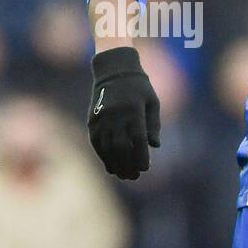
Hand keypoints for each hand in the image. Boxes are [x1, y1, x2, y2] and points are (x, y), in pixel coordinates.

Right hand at [87, 46, 160, 179]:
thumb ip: (153, 124)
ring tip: (124, 175)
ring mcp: (101, 118)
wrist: (113, 70)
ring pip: (107, 147)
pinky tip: (110, 166)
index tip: (145, 168)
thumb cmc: (139, 87)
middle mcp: (116, 115)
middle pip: (121, 147)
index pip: (137, 139)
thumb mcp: (152, 101)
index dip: (141, 156)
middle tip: (135, 177)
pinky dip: (103, 156)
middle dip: (128, 165)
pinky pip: (96, 143)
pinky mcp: (92, 120)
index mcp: (133, 110)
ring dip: (115, 164)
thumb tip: (155, 146)